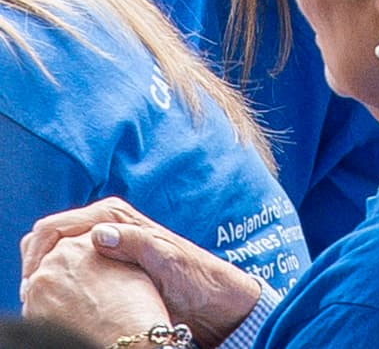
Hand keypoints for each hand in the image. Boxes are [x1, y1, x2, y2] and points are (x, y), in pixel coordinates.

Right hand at [23, 201, 261, 344]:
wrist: (207, 292)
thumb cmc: (191, 275)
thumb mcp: (165, 259)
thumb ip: (135, 243)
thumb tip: (98, 235)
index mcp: (115, 215)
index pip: (55, 226)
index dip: (37, 252)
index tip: (32, 281)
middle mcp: (108, 223)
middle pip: (50, 235)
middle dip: (35, 261)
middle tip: (33, 292)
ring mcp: (106, 241)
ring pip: (57, 251)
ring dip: (44, 271)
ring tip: (42, 298)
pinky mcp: (108, 259)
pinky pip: (70, 264)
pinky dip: (57, 278)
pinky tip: (58, 300)